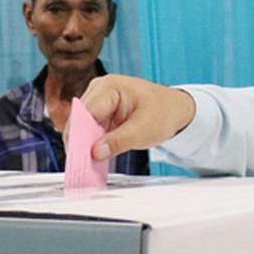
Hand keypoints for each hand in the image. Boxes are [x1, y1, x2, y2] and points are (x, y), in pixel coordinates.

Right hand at [81, 75, 196, 160]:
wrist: (176, 109)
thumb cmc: (164, 112)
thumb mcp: (143, 131)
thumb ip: (118, 142)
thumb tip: (94, 153)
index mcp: (110, 87)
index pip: (85, 112)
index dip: (78, 135)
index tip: (77, 156)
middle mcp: (100, 89)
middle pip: (79, 118)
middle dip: (79, 142)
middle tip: (80, 166)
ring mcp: (99, 99)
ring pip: (81, 125)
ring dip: (84, 144)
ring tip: (85, 165)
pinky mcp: (102, 111)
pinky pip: (90, 128)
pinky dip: (91, 143)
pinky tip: (93, 157)